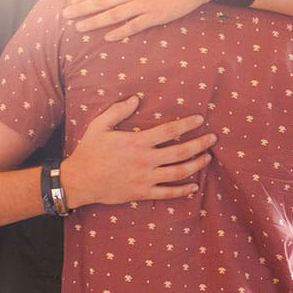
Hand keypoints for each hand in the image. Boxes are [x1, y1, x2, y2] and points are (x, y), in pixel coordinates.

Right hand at [60, 95, 215, 208]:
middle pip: (180, 152)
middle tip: (213, 138)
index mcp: (137, 142)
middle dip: (200, 144)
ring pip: (178, 173)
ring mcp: (145, 179)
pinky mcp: (142, 193)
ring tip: (207, 158)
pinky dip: (183, 191)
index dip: (187, 124)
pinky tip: (194, 186)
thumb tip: (135, 98)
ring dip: (196, 165)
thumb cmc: (89, 151)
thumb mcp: (100, 125)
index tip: (200, 118)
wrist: (79, 180)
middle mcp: (145, 160)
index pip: (169, 131)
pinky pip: (168, 193)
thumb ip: (118, 111)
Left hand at [62, 0, 222, 40]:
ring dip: (95, 22)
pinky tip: (108, 37)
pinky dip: (121, 32)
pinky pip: (135, 26)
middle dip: (82, 8)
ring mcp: (145, 5)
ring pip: (114, 15)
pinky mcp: (156, 16)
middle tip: (66, 16)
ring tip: (80, 28)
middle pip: (103, 1)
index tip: (72, 0)